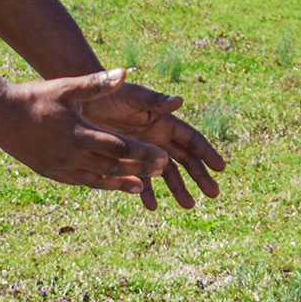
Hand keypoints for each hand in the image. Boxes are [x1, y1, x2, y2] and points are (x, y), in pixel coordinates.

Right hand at [0, 70, 181, 206]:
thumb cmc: (35, 97)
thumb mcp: (66, 87)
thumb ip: (96, 83)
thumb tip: (124, 73)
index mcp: (78, 133)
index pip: (120, 147)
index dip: (143, 154)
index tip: (164, 157)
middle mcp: (71, 154)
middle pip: (113, 167)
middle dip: (140, 169)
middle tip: (162, 169)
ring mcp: (60, 166)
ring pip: (97, 180)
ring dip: (120, 183)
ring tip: (140, 185)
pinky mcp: (50, 172)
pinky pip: (80, 182)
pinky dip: (98, 184)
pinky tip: (109, 183)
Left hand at [77, 78, 228, 210]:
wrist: (79, 102)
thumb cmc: (107, 95)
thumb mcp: (131, 96)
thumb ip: (154, 101)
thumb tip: (180, 101)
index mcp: (163, 122)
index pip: (191, 140)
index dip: (206, 153)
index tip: (221, 168)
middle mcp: (157, 138)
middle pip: (185, 160)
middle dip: (199, 176)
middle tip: (213, 194)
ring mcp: (142, 151)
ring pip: (166, 173)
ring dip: (177, 189)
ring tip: (188, 206)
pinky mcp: (125, 162)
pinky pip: (140, 180)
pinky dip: (146, 193)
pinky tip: (151, 206)